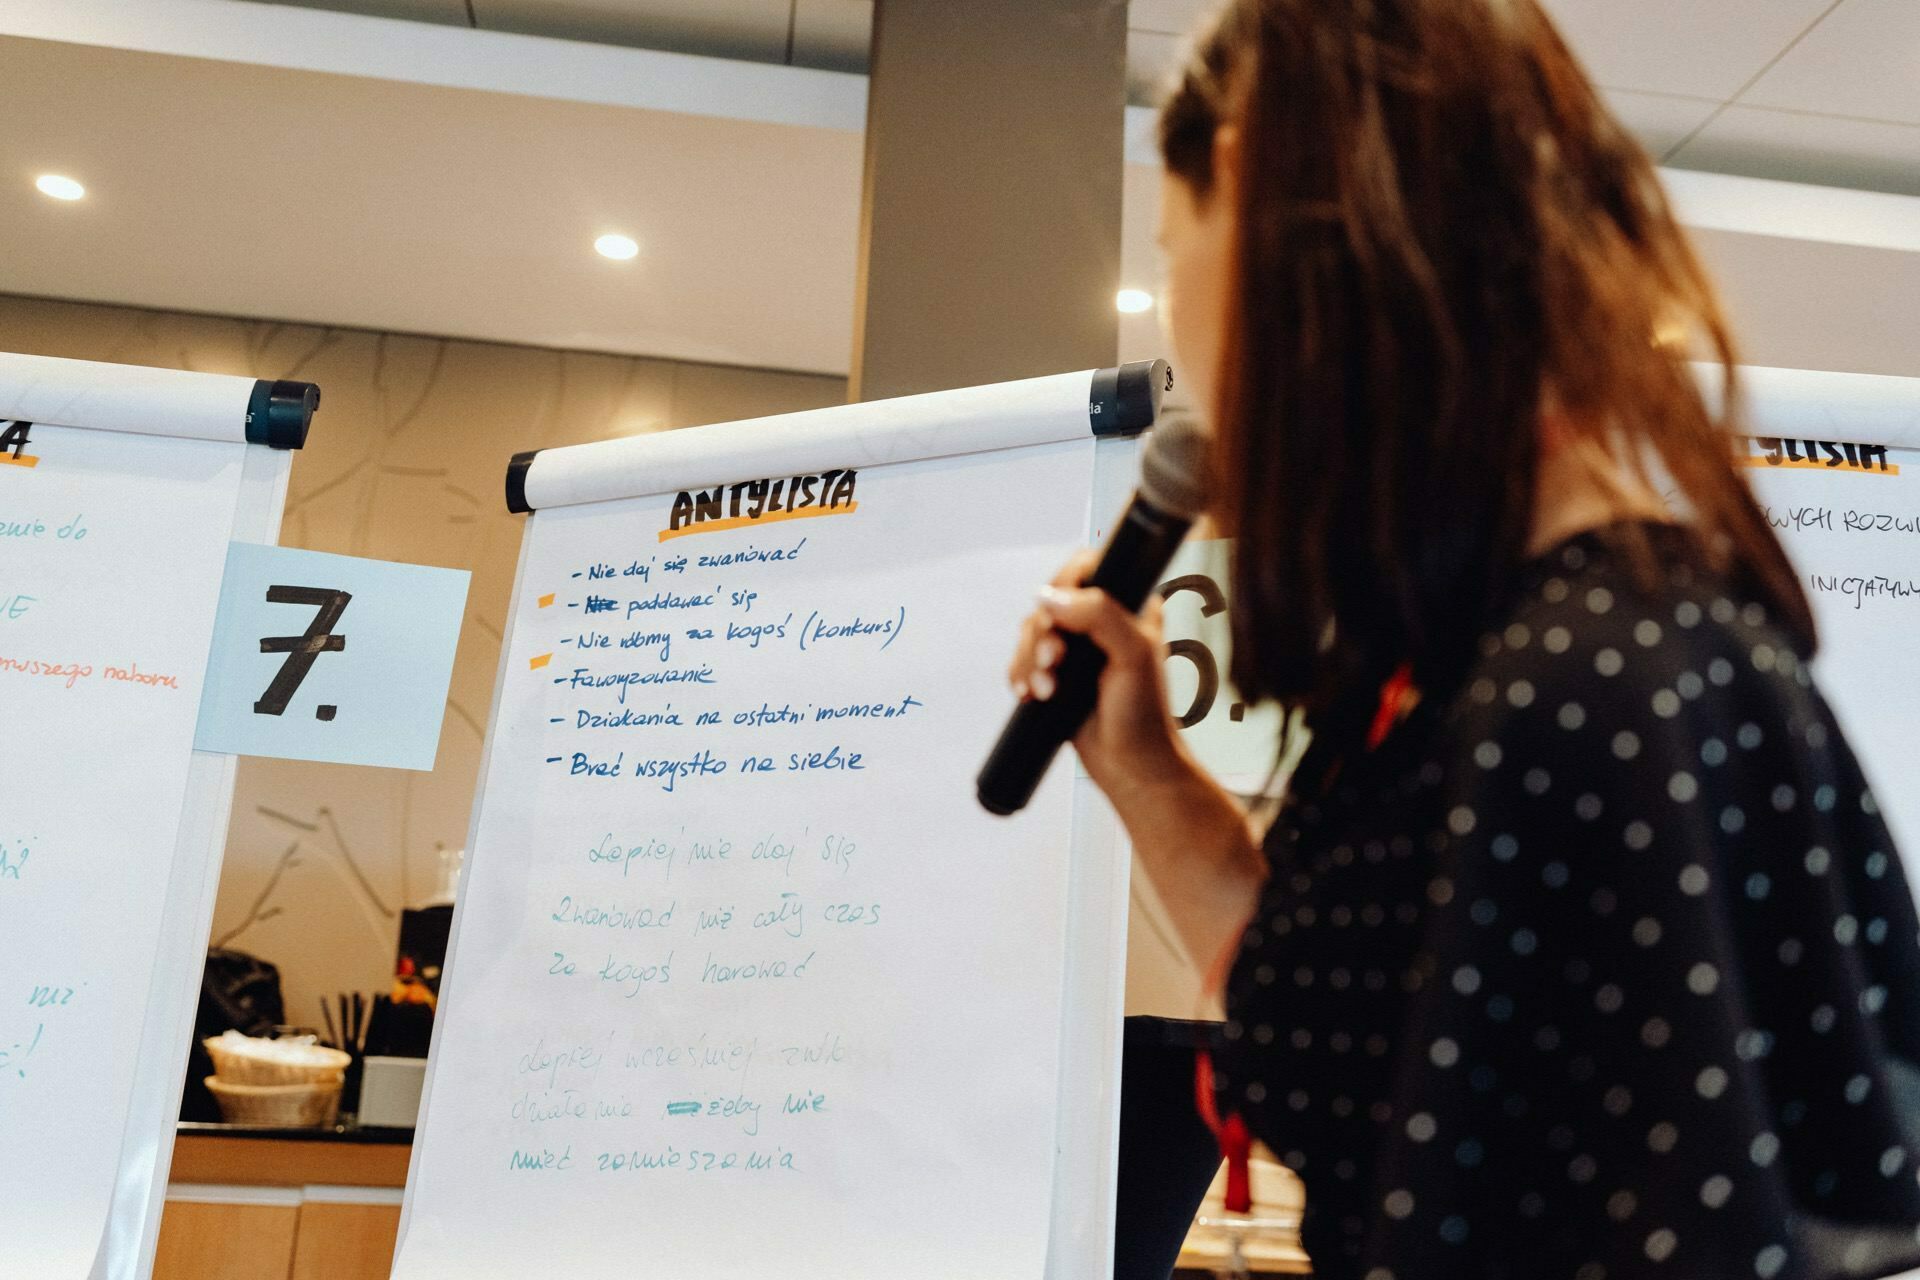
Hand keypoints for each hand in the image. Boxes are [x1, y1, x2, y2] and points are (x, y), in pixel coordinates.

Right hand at [1006, 551, 1189, 800]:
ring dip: (1030, 660)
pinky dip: (1021, 675)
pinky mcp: (1057, 673)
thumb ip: (1099, 615)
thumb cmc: (1143, 716)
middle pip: (1049, 601)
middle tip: (1055, 664)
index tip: (1058, 615)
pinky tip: (1031, 694)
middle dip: (1043, 635)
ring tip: (1045, 690)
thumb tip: (1049, 597)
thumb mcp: (1132, 656)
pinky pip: (1022, 659)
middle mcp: (1101, 622)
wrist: (1129, 766)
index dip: (1064, 583)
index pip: (1087, 568)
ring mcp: (1077, 648)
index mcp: (1130, 606)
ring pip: (1032, 631)